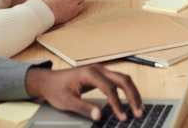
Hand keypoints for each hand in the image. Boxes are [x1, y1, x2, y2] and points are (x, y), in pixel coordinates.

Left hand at [25, 66, 142, 122]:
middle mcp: (98, 69)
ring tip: (139, 109)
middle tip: (139, 112)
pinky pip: (118, 81)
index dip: (117, 104)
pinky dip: (127, 91)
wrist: (48, 80)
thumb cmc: (56, 89)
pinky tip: (131, 102)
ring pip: (123, 79)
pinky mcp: (101, 75)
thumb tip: (99, 116)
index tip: (122, 117)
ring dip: (133, 93)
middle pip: (122, 80)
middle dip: (133, 96)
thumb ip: (84, 108)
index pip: (109, 88)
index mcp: (89, 73)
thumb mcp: (67, 101)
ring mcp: (101, 71)